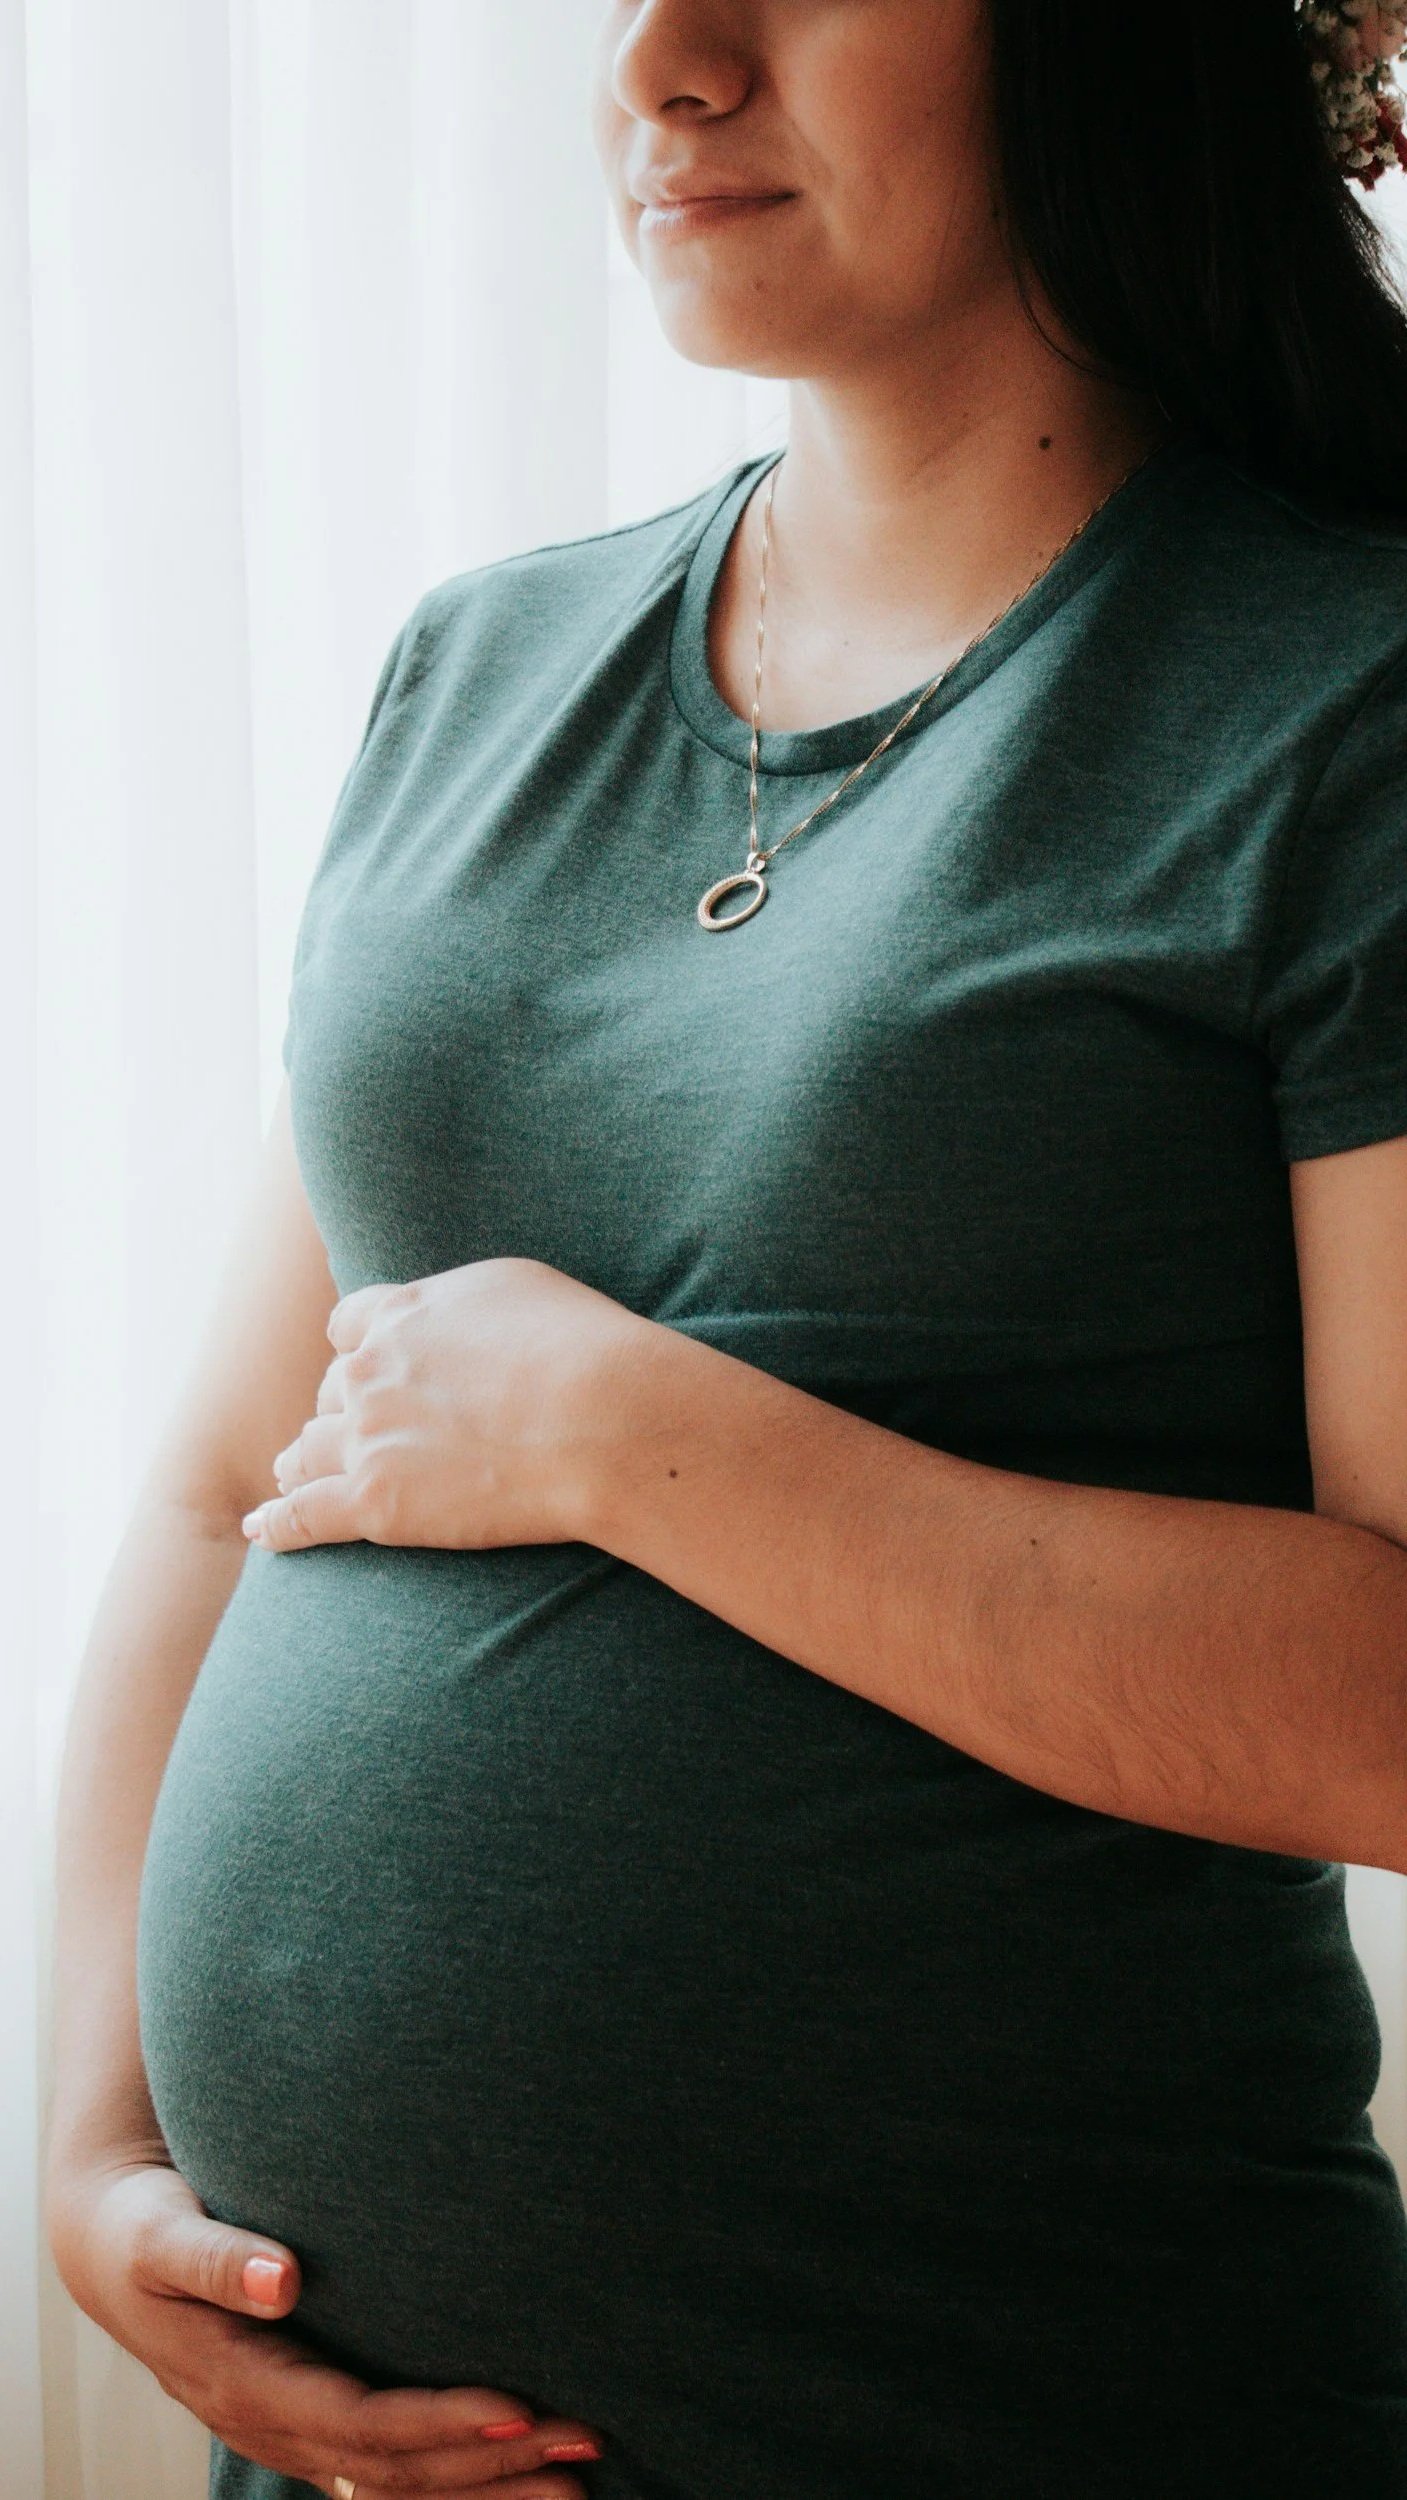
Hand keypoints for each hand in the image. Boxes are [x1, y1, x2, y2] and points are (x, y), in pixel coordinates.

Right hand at [48, 2156, 604, 2496]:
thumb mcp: (162, 2235)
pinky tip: (514, 2471)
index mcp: (245, 2386)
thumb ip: (217, 2258)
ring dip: (487, 2485)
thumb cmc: (144, 2229)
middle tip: (583, 2444)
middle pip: (394, 2469)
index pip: (359, 2424)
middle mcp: (274, 2426)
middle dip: (491, 2464)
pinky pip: (386, 2471)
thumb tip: (281, 2278)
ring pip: (398, 2485)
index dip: (438, 2424)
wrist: (111, 2252)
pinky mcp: (310, 2419)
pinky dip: (453, 2479)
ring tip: (576, 2480)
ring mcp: (292, 2433)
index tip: (516, 2408)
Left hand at [241, 1257, 645, 1555]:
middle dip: (344, 1412)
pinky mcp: (374, 1503)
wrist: (602, 1418)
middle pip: (331, 1393)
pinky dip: (278, 1524)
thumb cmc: (584, 1348)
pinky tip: (260, 1532)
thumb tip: (457, 1323)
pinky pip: (303, 1515)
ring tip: (299, 1478)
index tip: (367, 1366)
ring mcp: (367, 1438)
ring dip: (306, 1463)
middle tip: (365, 1436)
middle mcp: (371, 1370)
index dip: (358, 1350)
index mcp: (402, 1314)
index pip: (349, 1326)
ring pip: (308, 1451)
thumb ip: (467, 1304)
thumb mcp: (520, 1289)